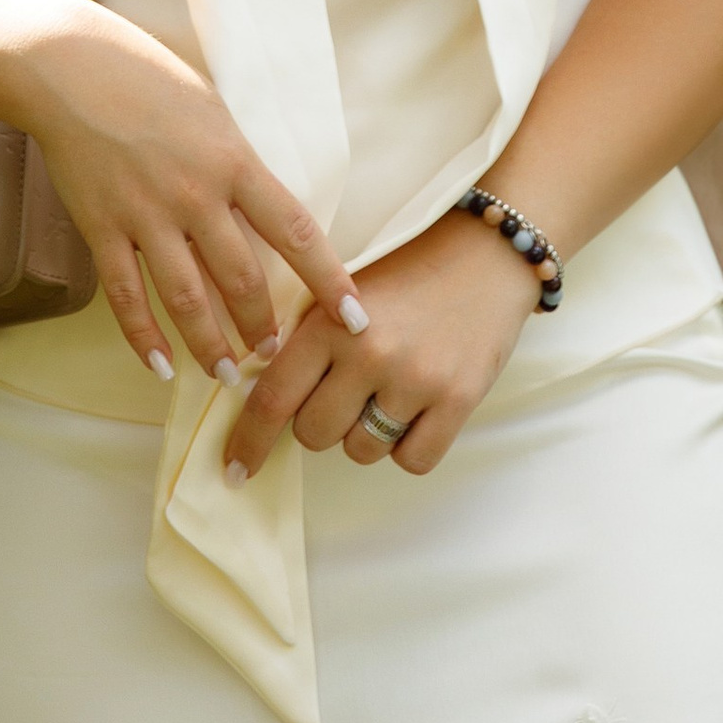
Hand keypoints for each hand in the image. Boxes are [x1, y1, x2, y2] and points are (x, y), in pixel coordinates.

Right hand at [8, 6, 370, 388]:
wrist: (73, 68)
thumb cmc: (152, 81)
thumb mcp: (216, 113)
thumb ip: (241, 165)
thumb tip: (270, 213)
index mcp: (235, 161)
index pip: (296, 232)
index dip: (329, 281)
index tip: (354, 318)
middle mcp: (196, 195)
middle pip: (243, 278)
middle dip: (263, 325)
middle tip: (274, 353)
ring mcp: (146, 215)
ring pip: (187, 299)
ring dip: (210, 344)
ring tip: (225, 373)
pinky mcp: (101, 229)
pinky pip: (126, 297)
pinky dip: (144, 337)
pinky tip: (161, 366)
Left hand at [225, 208, 542, 480]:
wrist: (488, 250)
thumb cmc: (409, 272)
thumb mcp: (345, 292)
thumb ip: (308, 341)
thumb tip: (263, 405)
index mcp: (329, 321)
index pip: (273, 398)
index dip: (249, 442)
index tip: (234, 471)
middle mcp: (369, 352)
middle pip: (315, 434)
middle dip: (323, 422)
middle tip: (348, 391)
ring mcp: (415, 379)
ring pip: (362, 451)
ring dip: (368, 433)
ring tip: (391, 389)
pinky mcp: (458, 399)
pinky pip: (412, 460)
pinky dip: (410, 445)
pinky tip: (418, 407)